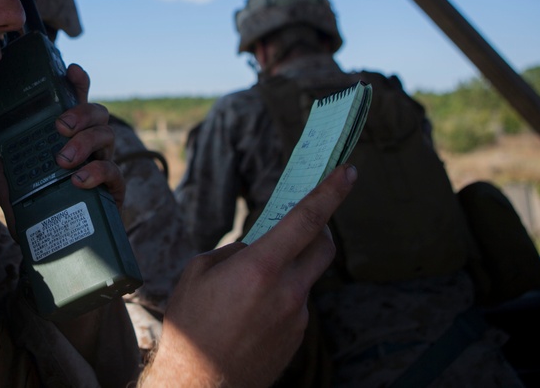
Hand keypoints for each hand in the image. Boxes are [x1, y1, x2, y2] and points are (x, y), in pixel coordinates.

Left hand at [0, 63, 124, 233]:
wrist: (50, 251)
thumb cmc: (34, 209)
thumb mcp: (8, 180)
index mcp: (67, 137)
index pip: (77, 101)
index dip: (77, 81)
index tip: (69, 70)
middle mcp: (89, 146)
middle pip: (97, 112)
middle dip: (81, 112)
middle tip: (60, 125)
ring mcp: (103, 166)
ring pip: (107, 135)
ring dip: (85, 142)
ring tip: (63, 160)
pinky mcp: (113, 191)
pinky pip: (114, 172)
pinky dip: (97, 172)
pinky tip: (78, 181)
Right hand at [140, 164, 356, 387]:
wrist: (201, 384)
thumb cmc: (192, 326)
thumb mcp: (198, 273)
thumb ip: (232, 252)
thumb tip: (254, 249)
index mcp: (261, 268)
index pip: (307, 220)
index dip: (330, 192)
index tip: (348, 172)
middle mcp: (287, 291)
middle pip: (323, 246)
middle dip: (321, 226)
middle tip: (305, 219)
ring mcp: (297, 316)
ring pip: (304, 277)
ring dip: (287, 268)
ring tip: (246, 290)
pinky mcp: (297, 336)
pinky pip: (294, 303)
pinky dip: (279, 296)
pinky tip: (250, 314)